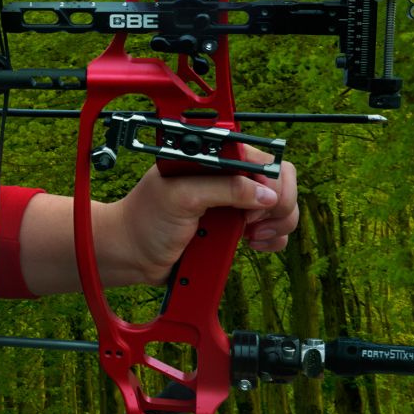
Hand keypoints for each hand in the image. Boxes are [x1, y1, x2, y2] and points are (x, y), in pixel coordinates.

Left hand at [101, 145, 297, 285]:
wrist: (132, 255)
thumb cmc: (146, 220)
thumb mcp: (182, 198)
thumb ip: (224, 189)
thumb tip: (267, 195)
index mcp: (214, 160)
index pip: (263, 158)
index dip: (268, 182)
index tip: (253, 204)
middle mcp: (228, 177)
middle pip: (280, 181)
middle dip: (278, 204)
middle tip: (251, 223)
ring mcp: (235, 202)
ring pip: (281, 205)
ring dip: (277, 222)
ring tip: (252, 236)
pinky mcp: (236, 226)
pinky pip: (274, 228)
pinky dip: (274, 237)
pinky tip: (253, 243)